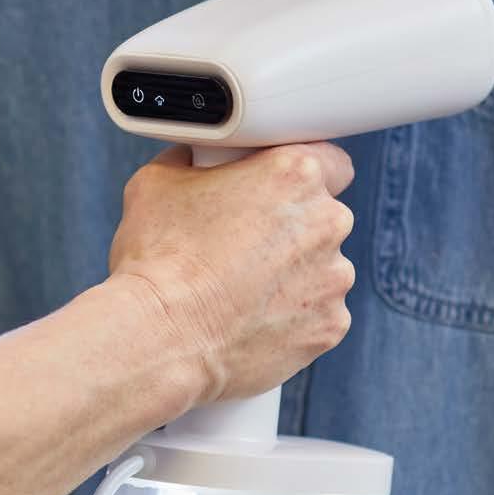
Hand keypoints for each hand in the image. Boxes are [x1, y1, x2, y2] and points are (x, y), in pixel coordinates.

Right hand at [108, 143, 356, 405]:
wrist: (161, 336)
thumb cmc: (159, 257)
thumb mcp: (160, 180)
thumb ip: (194, 160)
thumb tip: (193, 158)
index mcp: (296, 174)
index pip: (331, 162)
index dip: (301, 178)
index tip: (280, 192)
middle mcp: (328, 222)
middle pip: (324, 218)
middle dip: (294, 229)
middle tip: (247, 244)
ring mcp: (334, 278)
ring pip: (324, 269)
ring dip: (296, 275)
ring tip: (244, 290)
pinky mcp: (331, 325)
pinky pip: (319, 314)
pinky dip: (295, 317)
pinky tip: (253, 319)